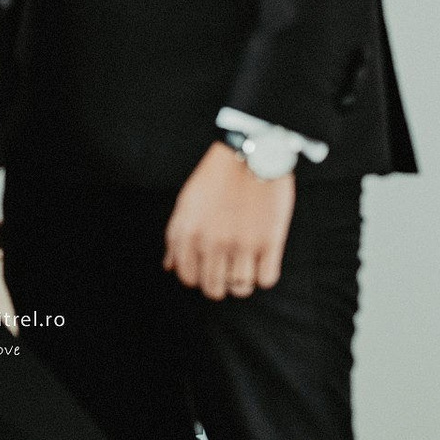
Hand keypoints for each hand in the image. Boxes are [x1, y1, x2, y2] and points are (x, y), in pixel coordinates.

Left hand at [163, 142, 294, 299]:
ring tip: (246, 263)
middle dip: (219, 282)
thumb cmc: (218, 176)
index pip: (188, 278)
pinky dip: (264, 273)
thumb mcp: (187, 202)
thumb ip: (176, 237)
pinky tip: (262, 258)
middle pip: (214, 289)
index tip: (207, 266)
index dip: (197, 275)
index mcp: (188, 233)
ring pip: (241, 288)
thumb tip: (170, 267)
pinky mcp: (270, 241)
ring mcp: (242, 244)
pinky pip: (266, 279)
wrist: (253, 150)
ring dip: (243, 280)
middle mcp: (212, 242)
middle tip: (227, 267)